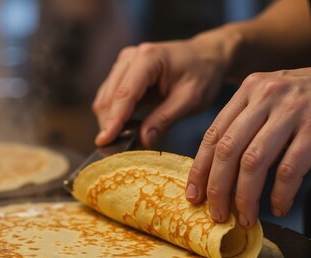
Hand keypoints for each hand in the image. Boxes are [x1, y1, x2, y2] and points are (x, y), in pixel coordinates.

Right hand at [92, 33, 232, 147]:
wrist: (206, 57)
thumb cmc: (202, 75)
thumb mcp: (190, 99)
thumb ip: (165, 119)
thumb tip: (143, 140)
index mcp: (148, 59)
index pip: (124, 94)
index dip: (113, 120)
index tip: (104, 141)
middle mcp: (130, 57)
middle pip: (109, 97)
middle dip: (110, 124)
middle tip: (118, 148)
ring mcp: (124, 63)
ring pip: (105, 98)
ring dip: (110, 120)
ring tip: (124, 139)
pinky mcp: (122, 72)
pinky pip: (110, 97)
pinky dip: (114, 114)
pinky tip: (127, 127)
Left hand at [186, 49, 310, 227]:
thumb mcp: (277, 98)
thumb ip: (249, 123)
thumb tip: (220, 169)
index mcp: (251, 89)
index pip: (213, 134)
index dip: (200, 169)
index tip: (193, 195)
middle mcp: (267, 95)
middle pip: (227, 150)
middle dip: (218, 188)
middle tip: (217, 214)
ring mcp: (293, 110)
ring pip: (254, 162)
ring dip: (246, 197)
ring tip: (246, 218)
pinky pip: (290, 169)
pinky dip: (281, 194)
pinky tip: (279, 207)